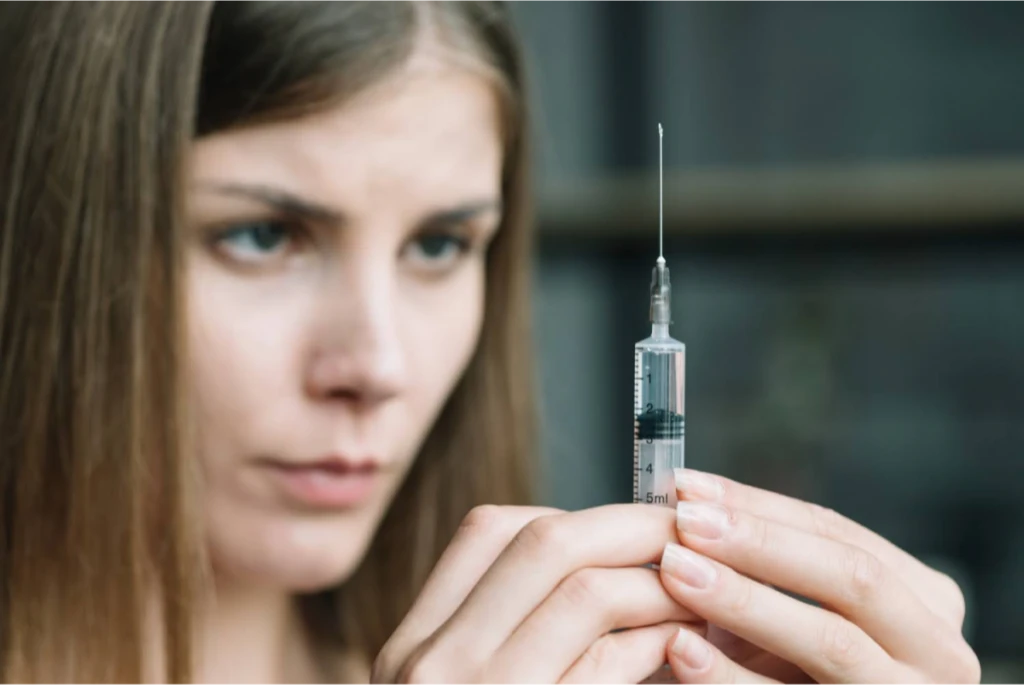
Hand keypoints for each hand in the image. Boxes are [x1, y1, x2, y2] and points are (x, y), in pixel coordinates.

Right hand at [372, 504, 702, 683]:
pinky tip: (685, 642)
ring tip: (701, 586)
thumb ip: (512, 639)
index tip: (623, 525)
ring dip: (658, 581)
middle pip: (542, 542)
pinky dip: (659, 639)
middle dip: (630, 525)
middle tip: (687, 529)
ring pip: (585, 591)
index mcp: (411, 649)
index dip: (568, 515)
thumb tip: (609, 569)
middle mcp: (428, 665)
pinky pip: (609, 660)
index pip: (484, 533)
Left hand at [658, 469, 979, 683]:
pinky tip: (683, 650)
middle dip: (761, 544)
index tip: (690, 487)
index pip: (836, 532)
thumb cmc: (801, 672)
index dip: (759, 506)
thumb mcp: (803, 615)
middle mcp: (936, 650)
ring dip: (745, 602)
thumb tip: (688, 500)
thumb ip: (766, 567)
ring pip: (832, 642)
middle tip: (687, 523)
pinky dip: (730, 677)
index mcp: (922, 600)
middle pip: (851, 577)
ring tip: (678, 572)